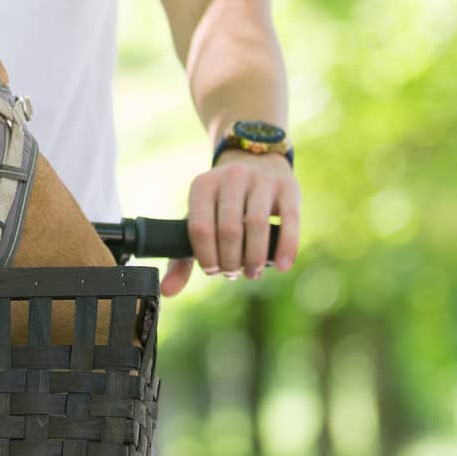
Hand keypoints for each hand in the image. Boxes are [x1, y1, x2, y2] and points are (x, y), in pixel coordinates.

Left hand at [161, 150, 299, 295]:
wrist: (255, 164)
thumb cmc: (221, 204)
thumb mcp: (199, 220)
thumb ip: (181, 258)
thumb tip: (167, 291)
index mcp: (203, 185)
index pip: (200, 228)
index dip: (206, 256)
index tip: (212, 270)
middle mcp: (230, 177)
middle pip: (229, 229)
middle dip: (231, 260)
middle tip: (233, 273)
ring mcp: (260, 180)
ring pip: (257, 224)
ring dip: (254, 257)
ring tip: (251, 273)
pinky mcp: (287, 187)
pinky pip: (289, 220)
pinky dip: (285, 247)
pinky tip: (280, 266)